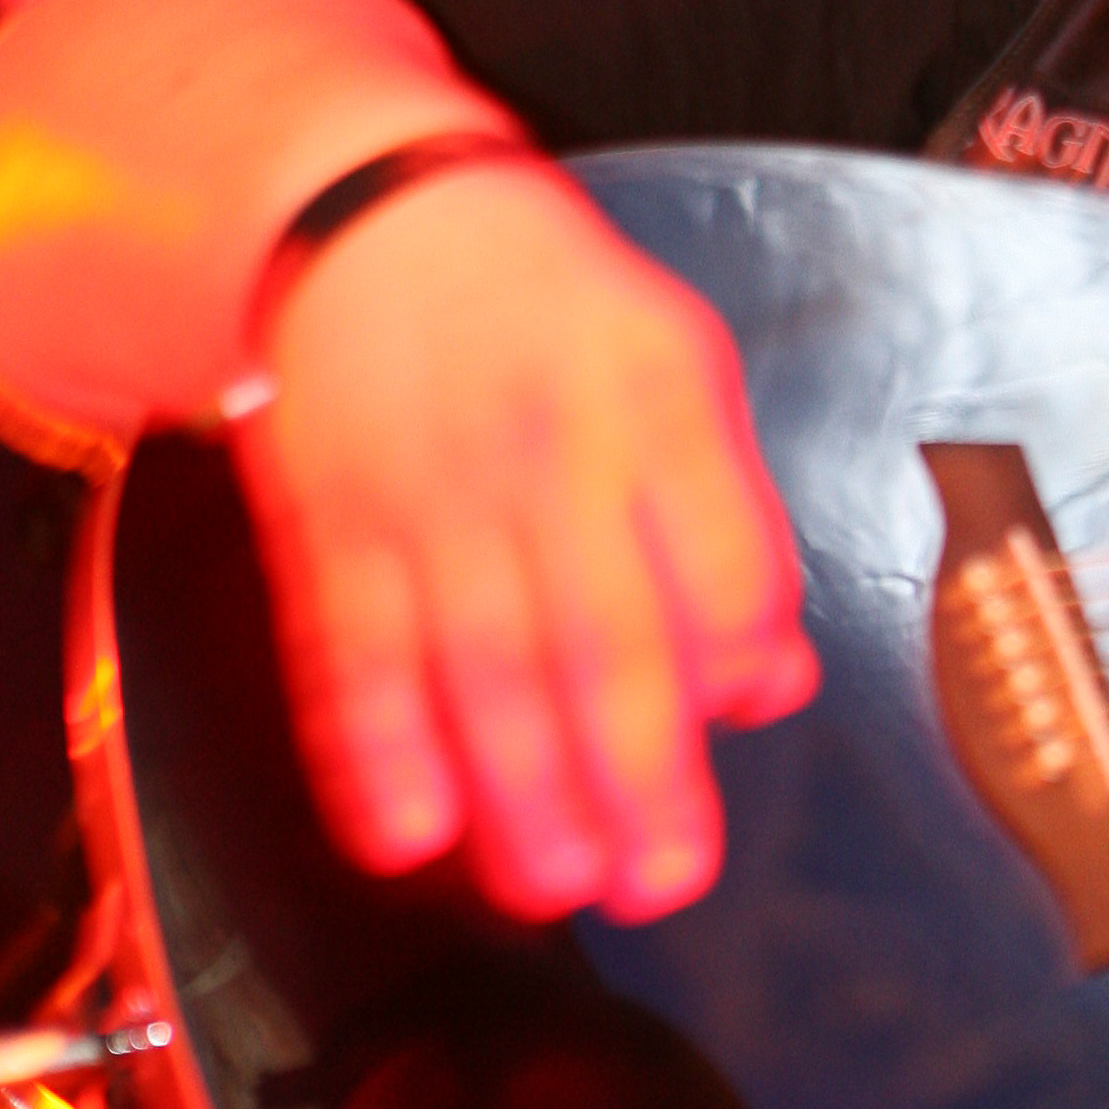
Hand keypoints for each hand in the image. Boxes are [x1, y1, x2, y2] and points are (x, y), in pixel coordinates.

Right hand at [229, 158, 816, 920]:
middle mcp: (551, 453)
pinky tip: (410, 833)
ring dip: (521, 794)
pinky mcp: (336, 528)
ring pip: (483, 666)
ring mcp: (434, 495)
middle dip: (637, 775)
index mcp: (656, 405)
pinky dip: (377, 752)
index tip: (740, 722)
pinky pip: (356, 655)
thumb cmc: (551, 312)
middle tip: (662, 879)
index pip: (721, 553)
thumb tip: (772, 681)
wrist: (371, 222)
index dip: (736, 650)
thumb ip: (732, 525)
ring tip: (558, 886)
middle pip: (605, 635)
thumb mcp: (679, 371)